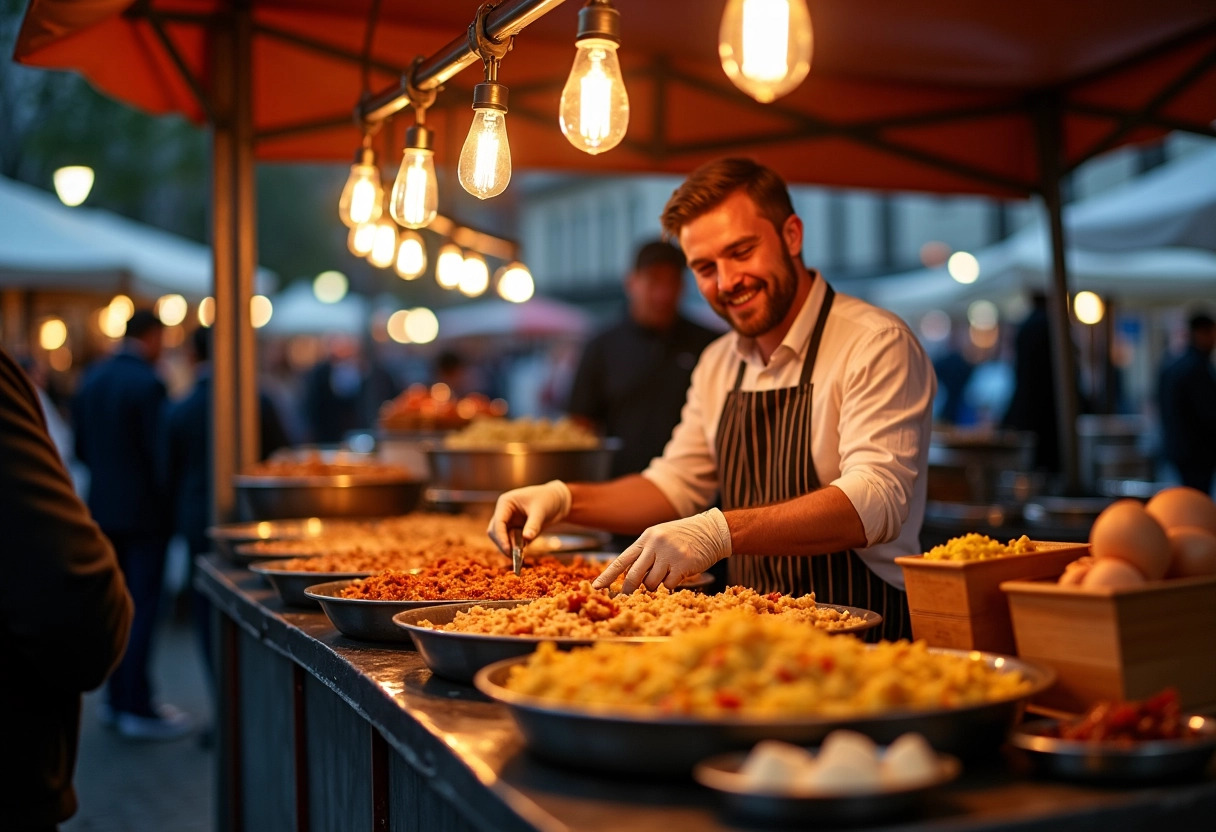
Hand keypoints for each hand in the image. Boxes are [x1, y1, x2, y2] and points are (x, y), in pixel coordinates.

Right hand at [487, 480, 571, 555]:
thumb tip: (526, 538)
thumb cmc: (547, 499)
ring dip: (509, 548)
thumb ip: (533, 525)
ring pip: (501, 539)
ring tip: (521, 557)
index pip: (498, 522)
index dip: (501, 537)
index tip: (508, 550)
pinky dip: (515, 550)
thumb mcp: (541, 511)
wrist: (557, 501)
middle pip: (495, 532)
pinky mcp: (515, 530)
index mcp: (505, 503)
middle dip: (503, 544)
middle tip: (514, 556)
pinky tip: (523, 556)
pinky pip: (511, 542)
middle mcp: (504, 513)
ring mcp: (509, 522)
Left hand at [593, 508, 731, 593]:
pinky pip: (668, 585)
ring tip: (665, 575)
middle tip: (629, 595)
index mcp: (646, 538)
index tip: (596, 587)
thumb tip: (630, 577)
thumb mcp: (660, 538)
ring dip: (655, 586)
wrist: (711, 531)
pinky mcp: (682, 564)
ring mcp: (668, 554)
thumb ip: (645, 554)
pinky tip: (678, 575)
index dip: (607, 576)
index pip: (621, 560)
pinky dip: (671, 585)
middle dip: (629, 589)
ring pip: (650, 583)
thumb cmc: (684, 536)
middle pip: (633, 575)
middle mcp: (654, 544)